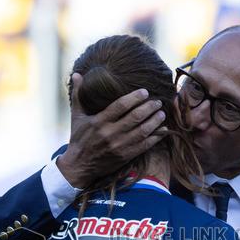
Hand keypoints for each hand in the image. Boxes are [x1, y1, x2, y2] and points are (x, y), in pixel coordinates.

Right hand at [57, 73, 166, 187]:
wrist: (79, 165)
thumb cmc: (79, 138)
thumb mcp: (76, 116)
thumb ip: (78, 94)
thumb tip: (76, 74)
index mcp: (99, 121)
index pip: (121, 105)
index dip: (135, 97)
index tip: (145, 92)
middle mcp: (110, 133)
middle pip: (135, 117)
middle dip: (149, 107)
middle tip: (157, 101)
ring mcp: (119, 146)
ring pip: (142, 131)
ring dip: (154, 121)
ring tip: (162, 113)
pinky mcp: (125, 156)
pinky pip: (144, 145)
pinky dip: (155, 137)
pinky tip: (163, 130)